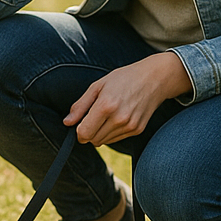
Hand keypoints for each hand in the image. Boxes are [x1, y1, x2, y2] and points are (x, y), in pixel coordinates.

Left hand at [65, 53, 191, 145]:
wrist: (153, 79)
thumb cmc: (123, 78)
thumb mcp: (98, 86)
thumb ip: (80, 106)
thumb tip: (67, 122)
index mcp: (106, 105)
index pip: (85, 133)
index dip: (78, 131)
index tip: (79, 124)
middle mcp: (119, 119)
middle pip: (93, 140)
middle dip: (88, 132)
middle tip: (92, 116)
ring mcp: (129, 126)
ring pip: (104, 141)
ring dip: (99, 133)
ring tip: (106, 114)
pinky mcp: (137, 130)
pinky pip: (116, 139)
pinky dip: (111, 132)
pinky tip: (116, 117)